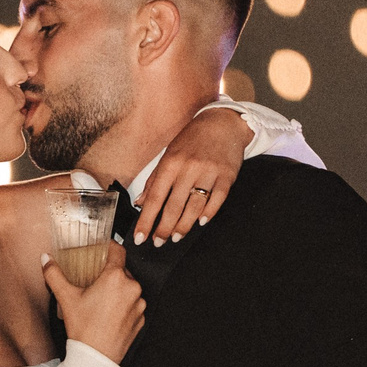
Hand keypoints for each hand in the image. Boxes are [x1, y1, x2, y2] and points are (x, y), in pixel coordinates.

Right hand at [42, 244, 143, 362]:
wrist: (95, 358)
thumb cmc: (83, 329)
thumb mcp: (66, 298)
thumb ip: (55, 274)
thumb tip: (46, 259)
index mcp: (115, 278)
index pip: (118, 250)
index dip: (109, 247)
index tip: (102, 249)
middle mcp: (132, 288)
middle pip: (122, 271)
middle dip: (109, 274)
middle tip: (95, 281)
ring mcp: (139, 304)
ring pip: (129, 288)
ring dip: (118, 290)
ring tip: (102, 300)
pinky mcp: (141, 319)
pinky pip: (133, 305)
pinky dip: (124, 305)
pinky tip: (109, 314)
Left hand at [134, 106, 253, 244]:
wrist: (222, 123)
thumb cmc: (192, 140)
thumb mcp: (169, 154)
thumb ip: (155, 179)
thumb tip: (141, 202)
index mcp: (170, 164)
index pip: (154, 198)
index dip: (146, 220)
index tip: (140, 237)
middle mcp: (189, 169)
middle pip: (174, 206)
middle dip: (163, 228)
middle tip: (158, 243)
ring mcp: (209, 172)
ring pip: (194, 206)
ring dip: (184, 225)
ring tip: (176, 237)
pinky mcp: (227, 176)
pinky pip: (217, 199)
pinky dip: (209, 213)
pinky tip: (201, 222)